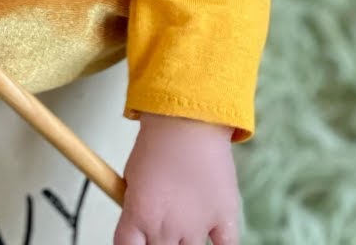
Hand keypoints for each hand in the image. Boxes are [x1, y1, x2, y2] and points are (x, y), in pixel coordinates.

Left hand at [115, 113, 240, 244]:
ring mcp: (197, 227)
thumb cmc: (156, 144)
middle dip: (159, 244)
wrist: (187, 124)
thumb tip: (138, 220)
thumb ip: (135, 206)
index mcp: (138, 218)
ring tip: (185, 230)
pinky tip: (213, 239)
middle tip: (165, 230)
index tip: (139, 242)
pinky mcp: (224, 219)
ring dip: (186, 244)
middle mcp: (166, 229)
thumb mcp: (131, 177)